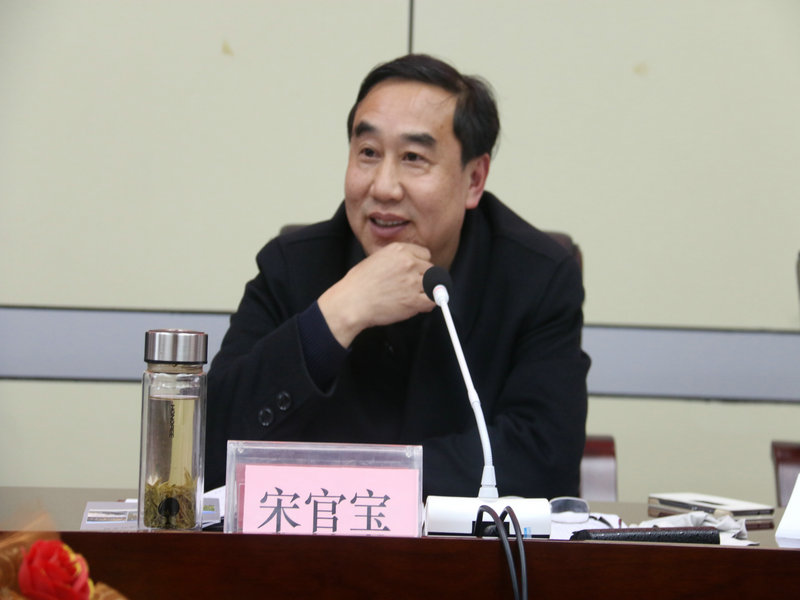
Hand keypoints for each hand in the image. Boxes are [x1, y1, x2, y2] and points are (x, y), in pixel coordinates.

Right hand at [318, 242, 435, 346]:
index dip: (421, 265)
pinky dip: (429, 304)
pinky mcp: (414, 300)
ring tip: (415, 296)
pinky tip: (419, 305)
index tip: (417, 273)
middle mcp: (408, 263)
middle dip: (424, 279)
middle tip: (414, 288)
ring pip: (434, 284)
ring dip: (427, 291)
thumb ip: (396, 259)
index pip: (425, 254)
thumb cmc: (358, 284)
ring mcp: (412, 281)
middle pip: (431, 269)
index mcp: (399, 250)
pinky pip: (433, 300)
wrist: (351, 302)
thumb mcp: (376, 259)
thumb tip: (409, 264)